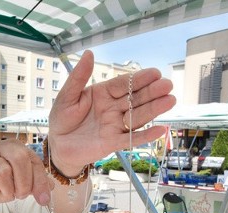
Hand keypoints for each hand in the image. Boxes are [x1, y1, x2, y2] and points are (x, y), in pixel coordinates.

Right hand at [0, 140, 51, 210]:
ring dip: (5, 191)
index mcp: (15, 147)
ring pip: (3, 172)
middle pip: (19, 159)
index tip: (43, 200)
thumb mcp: (19, 184)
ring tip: (0, 193)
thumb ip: (35, 183)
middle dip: (23, 184)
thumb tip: (51, 187)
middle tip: (18, 196)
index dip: (40, 182)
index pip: (34, 161)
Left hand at [48, 50, 175, 174]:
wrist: (58, 145)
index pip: (123, 84)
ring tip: (169, 101)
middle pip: (135, 99)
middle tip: (167, 85)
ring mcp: (115, 125)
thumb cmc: (61, 118)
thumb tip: (89, 53)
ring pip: (137, 116)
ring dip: (153, 109)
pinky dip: (146, 135)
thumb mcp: (67, 96)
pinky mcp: (113, 143)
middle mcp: (113, 108)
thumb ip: (78, 77)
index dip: (138, 79)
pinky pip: (131, 139)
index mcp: (103, 94)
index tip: (155, 73)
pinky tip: (161, 130)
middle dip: (152, 92)